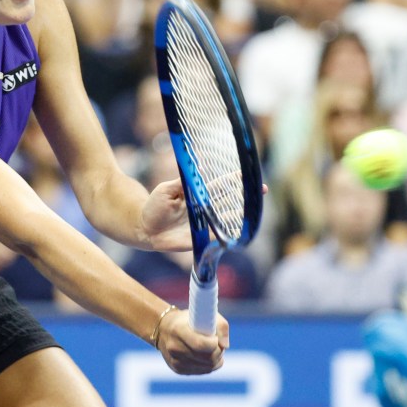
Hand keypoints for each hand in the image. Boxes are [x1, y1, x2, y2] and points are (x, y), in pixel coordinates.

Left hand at [141, 179, 268, 251]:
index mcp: (198, 194)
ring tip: (252, 210)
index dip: (234, 180)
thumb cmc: (154, 206)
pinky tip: (238, 232)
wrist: (145, 228)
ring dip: (239, 214)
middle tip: (261, 191)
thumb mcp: (166, 190)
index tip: (248, 175)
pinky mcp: (200, 238)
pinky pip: (217, 236)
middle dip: (245, 196)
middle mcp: (204, 208)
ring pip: (226, 218)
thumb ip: (182, 182)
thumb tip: (197, 167)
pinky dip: (228, 234)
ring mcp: (204, 223)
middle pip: (229, 200)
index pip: (220, 185)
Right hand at [156, 307, 228, 374]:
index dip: (214, 344)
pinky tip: (206, 356)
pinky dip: (209, 365)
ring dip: (216, 359)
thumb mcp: (204, 314)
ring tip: (213, 349)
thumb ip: (220, 326)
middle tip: (217, 344)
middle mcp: (174, 347)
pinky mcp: (178, 369)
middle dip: (218, 352)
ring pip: (207, 367)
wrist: (163, 328)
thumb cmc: (188, 319)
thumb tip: (225, 346)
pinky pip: (202, 371)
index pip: (201, 345)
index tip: (215, 338)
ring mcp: (175, 361)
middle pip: (207, 358)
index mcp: (178, 330)